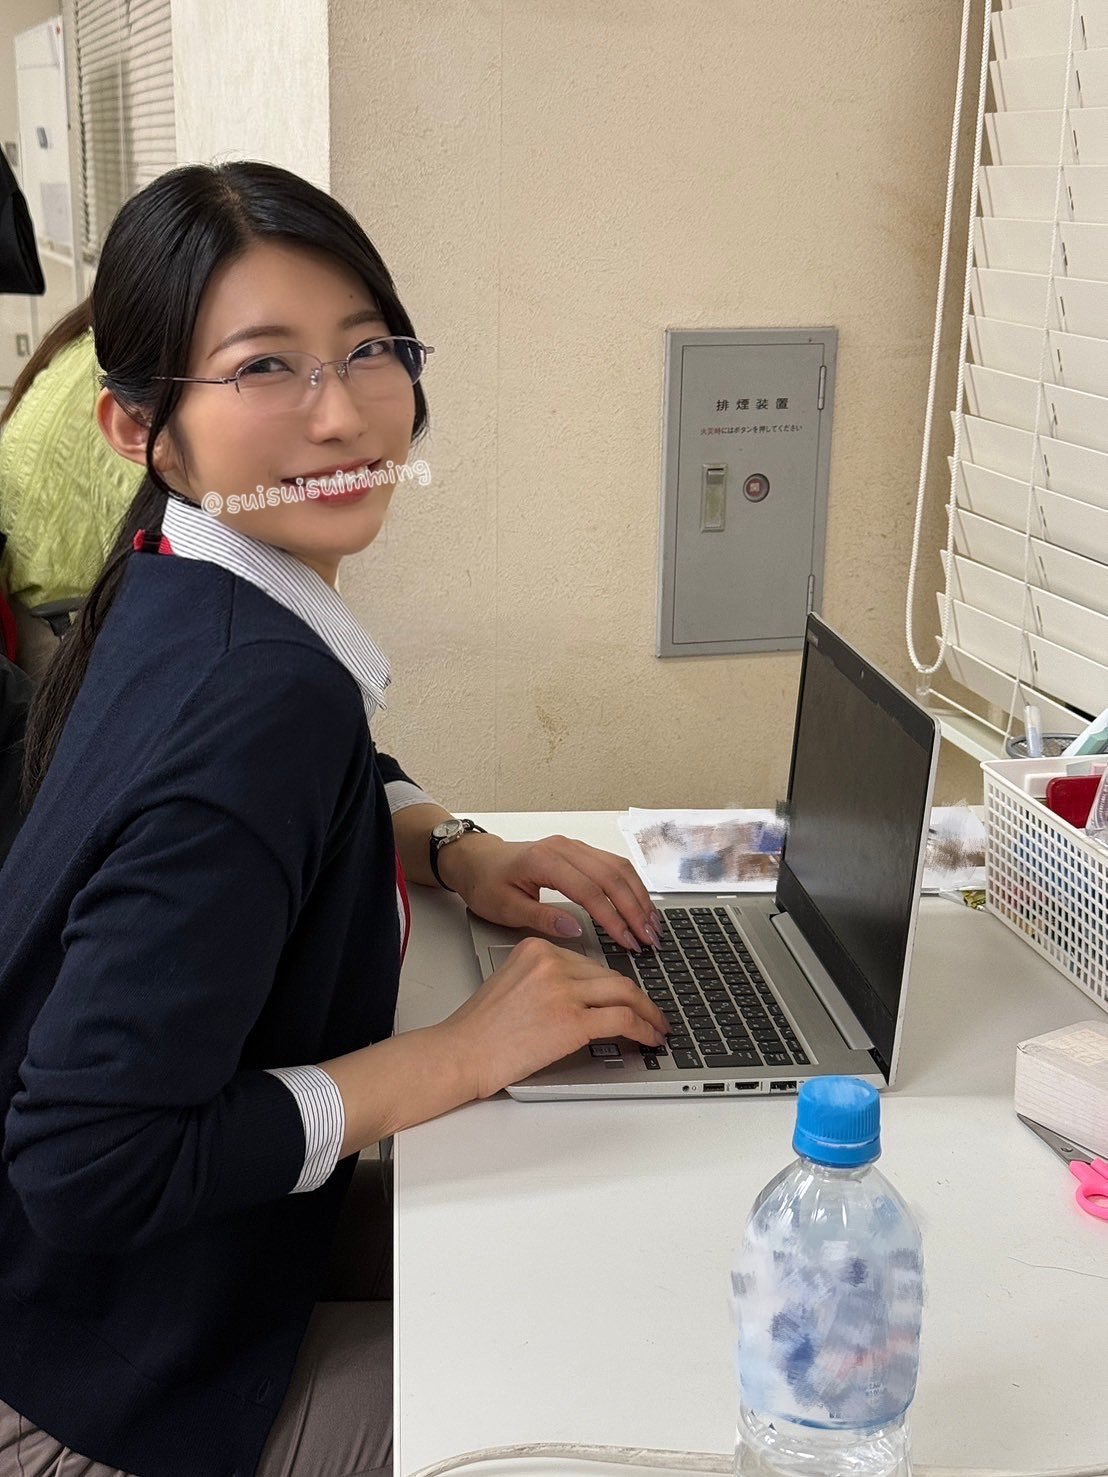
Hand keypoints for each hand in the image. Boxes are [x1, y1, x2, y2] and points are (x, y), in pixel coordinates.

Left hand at [442, 833, 663, 951]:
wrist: (478, 860)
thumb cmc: (487, 882)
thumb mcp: (506, 908)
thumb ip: (541, 918)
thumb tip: (574, 930)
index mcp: (544, 860)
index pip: (590, 891)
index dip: (613, 918)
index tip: (628, 941)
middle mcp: (564, 848)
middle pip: (612, 877)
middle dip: (635, 910)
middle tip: (649, 938)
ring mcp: (574, 846)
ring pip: (618, 868)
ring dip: (639, 897)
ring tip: (652, 925)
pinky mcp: (580, 851)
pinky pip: (613, 864)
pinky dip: (631, 886)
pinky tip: (641, 904)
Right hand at [444, 935, 669, 1098]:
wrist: (461, 1052)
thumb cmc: (479, 1029)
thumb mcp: (511, 983)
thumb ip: (545, 979)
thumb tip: (583, 996)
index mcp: (537, 949)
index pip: (590, 963)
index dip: (613, 984)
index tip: (627, 996)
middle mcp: (552, 963)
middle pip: (611, 976)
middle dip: (637, 997)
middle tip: (652, 1013)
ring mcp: (564, 990)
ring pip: (625, 993)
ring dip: (648, 1012)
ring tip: (657, 1026)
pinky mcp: (572, 1021)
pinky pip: (623, 1020)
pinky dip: (644, 1029)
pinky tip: (650, 1038)